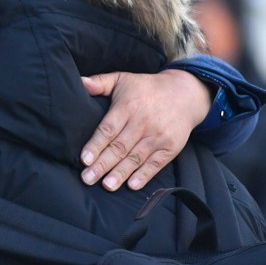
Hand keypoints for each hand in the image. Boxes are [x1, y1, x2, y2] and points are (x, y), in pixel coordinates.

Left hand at [79, 69, 210, 190]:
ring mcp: (158, 136)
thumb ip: (101, 82)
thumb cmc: (146, 88)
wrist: (185, 93)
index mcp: (128, 106)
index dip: (96, 145)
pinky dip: (144, 175)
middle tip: (87, 178)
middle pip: (120, 147)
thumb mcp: (123, 79)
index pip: (109, 129)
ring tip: (107, 185)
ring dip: (121, 173)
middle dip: (102, 164)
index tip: (84, 159)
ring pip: (136, 157)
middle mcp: (142, 122)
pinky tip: (132, 185)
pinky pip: (156, 163)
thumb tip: (80, 83)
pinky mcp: (170, 147)